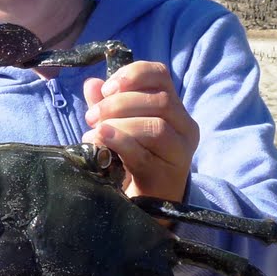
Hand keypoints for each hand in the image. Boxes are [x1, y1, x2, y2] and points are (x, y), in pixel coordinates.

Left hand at [81, 61, 197, 201]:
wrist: (144, 201)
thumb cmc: (131, 157)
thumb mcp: (116, 125)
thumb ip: (106, 104)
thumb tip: (92, 84)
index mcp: (174, 107)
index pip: (161, 75)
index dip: (133, 74)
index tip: (107, 87)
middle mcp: (185, 126)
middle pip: (159, 100)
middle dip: (119, 103)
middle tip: (92, 116)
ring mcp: (181, 151)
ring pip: (156, 126)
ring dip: (120, 124)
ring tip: (95, 131)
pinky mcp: (169, 174)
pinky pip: (144, 154)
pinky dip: (119, 142)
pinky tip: (100, 140)